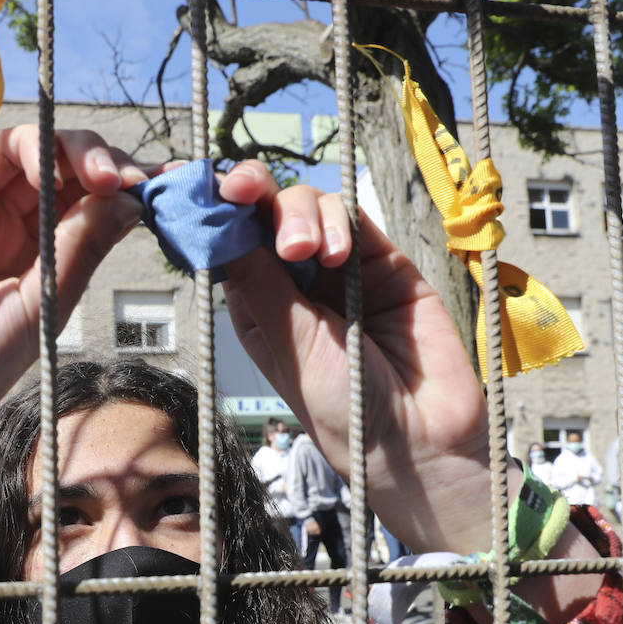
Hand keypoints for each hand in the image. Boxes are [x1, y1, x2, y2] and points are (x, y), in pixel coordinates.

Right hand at [0, 127, 147, 596]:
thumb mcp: (40, 310)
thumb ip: (79, 250)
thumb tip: (130, 202)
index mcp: (56, 268)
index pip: (102, 213)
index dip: (133, 194)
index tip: (170, 186)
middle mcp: (26, 236)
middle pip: (76, 176)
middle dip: (110, 168)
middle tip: (130, 180)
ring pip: (40, 156)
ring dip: (76, 152)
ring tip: (101, 174)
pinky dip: (29, 148)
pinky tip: (51, 168)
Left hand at [218, 164, 489, 553]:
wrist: (418, 439)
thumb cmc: (340, 409)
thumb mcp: (287, 345)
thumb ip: (259, 282)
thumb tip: (219, 225)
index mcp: (258, 308)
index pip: (229, 244)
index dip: (216, 211)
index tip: (204, 184)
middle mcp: (295, 285)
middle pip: (266, 214)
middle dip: (255, 199)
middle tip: (245, 197)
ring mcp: (340, 270)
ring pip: (311, 208)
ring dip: (300, 213)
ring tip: (308, 251)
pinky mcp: (383, 262)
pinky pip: (356, 219)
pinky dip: (341, 221)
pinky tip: (337, 252)